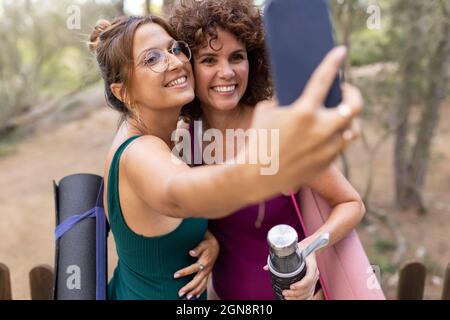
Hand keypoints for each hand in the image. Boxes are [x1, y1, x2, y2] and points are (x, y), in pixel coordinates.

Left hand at [174, 231, 218, 298]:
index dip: (184, 272)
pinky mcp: (208, 275)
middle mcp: (206, 269)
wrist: (216, 246)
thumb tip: (191, 252)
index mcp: (204, 262)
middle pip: (197, 281)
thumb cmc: (207, 244)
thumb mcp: (203, 244)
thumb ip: (197, 249)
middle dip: (188, 287)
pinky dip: (200, 291)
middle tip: (180, 293)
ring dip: (194, 292)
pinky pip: (205, 285)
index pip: (193, 268)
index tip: (175, 275)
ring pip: (202, 285)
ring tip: (187, 298)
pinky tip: (195, 296)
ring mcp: (208, 273)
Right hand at [247, 46, 362, 200]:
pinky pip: (339, 146)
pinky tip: (327, 134)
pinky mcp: (326, 163)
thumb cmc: (258, 139)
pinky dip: (335, 137)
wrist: (256, 176)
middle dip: (353, 94)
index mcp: (303, 111)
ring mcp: (326, 148)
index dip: (333, 61)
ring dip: (347, 120)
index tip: (341, 51)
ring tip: (339, 115)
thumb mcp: (266, 112)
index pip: (324, 79)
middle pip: (354, 107)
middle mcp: (320, 129)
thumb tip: (300, 95)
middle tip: (344, 92)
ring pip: (352, 130)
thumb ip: (286, 100)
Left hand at [263, 238, 319, 299]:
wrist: (310, 247)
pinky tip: (295, 299)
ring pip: (308, 292)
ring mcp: (314, 278)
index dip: (300, 284)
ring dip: (298, 297)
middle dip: (296, 293)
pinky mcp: (313, 282)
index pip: (308, 278)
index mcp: (311, 265)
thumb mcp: (291, 252)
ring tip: (287, 297)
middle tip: (285, 293)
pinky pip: (310, 293)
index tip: (291, 286)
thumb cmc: (301, 249)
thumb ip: (278, 259)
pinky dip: (303, 297)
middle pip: (307, 288)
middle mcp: (314, 273)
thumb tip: (266, 268)